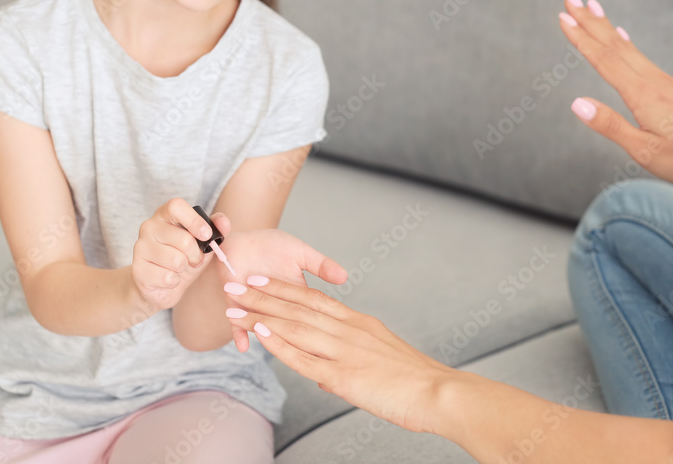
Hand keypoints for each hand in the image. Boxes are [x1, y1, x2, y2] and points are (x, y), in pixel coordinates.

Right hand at [130, 198, 223, 310]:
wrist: (160, 285)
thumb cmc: (184, 257)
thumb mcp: (202, 242)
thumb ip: (216, 229)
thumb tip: (223, 223)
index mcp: (165, 214)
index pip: (176, 206)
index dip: (194, 220)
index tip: (206, 235)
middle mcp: (149, 227)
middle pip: (184, 239)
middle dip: (196, 255)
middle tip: (193, 260)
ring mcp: (140, 247)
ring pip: (177, 261)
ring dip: (184, 269)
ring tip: (178, 268)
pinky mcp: (138, 270)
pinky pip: (168, 278)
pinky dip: (174, 282)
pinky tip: (167, 278)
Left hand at [216, 230, 347, 351]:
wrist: (244, 240)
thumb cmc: (273, 245)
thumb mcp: (301, 253)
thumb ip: (321, 265)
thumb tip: (344, 277)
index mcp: (297, 294)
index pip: (307, 312)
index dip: (314, 321)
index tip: (324, 334)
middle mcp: (277, 304)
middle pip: (284, 320)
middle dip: (289, 331)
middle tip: (299, 344)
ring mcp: (257, 306)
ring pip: (261, 324)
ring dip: (264, 332)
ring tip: (271, 343)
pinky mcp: (237, 304)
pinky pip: (237, 324)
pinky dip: (240, 334)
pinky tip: (244, 347)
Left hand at [223, 275, 454, 433]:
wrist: (437, 390)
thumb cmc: (416, 380)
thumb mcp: (381, 359)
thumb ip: (351, 362)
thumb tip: (325, 375)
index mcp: (360, 323)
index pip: (315, 300)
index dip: (285, 290)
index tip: (263, 282)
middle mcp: (349, 330)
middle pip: (298, 307)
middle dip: (263, 296)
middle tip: (237, 286)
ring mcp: (345, 350)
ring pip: (295, 326)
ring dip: (262, 315)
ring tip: (235, 307)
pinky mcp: (344, 373)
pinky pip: (304, 356)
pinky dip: (280, 343)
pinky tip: (261, 334)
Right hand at [559, 0, 672, 187]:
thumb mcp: (646, 150)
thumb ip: (611, 125)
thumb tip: (577, 104)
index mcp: (641, 95)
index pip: (603, 60)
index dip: (581, 38)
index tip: (563, 17)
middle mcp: (652, 81)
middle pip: (613, 44)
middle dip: (589, 20)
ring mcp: (664, 81)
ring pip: (627, 47)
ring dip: (605, 26)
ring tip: (590, 8)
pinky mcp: (672, 86)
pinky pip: (640, 56)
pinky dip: (624, 42)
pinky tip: (621, 36)